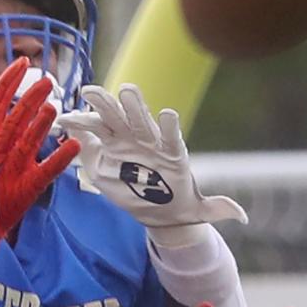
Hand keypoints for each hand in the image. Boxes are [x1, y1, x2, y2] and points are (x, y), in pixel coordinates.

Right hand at [0, 57, 79, 259]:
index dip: (9, 81)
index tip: (23, 62)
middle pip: (16, 118)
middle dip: (31, 98)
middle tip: (47, 81)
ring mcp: (13, 168)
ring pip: (30, 139)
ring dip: (43, 123)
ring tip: (54, 107)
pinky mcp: (27, 186)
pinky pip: (47, 169)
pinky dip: (61, 158)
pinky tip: (74, 144)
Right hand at [58, 83, 246, 244]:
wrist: (159, 208)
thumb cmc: (180, 204)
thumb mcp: (198, 210)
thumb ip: (217, 208)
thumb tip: (241, 216)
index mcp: (170, 151)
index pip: (170, 134)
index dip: (169, 125)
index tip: (167, 115)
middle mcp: (148, 140)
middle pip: (140, 118)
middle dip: (133, 104)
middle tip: (127, 90)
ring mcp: (126, 141)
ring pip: (113, 117)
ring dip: (102, 105)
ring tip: (89, 93)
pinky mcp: (108, 149)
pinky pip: (93, 132)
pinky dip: (80, 125)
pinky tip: (65, 119)